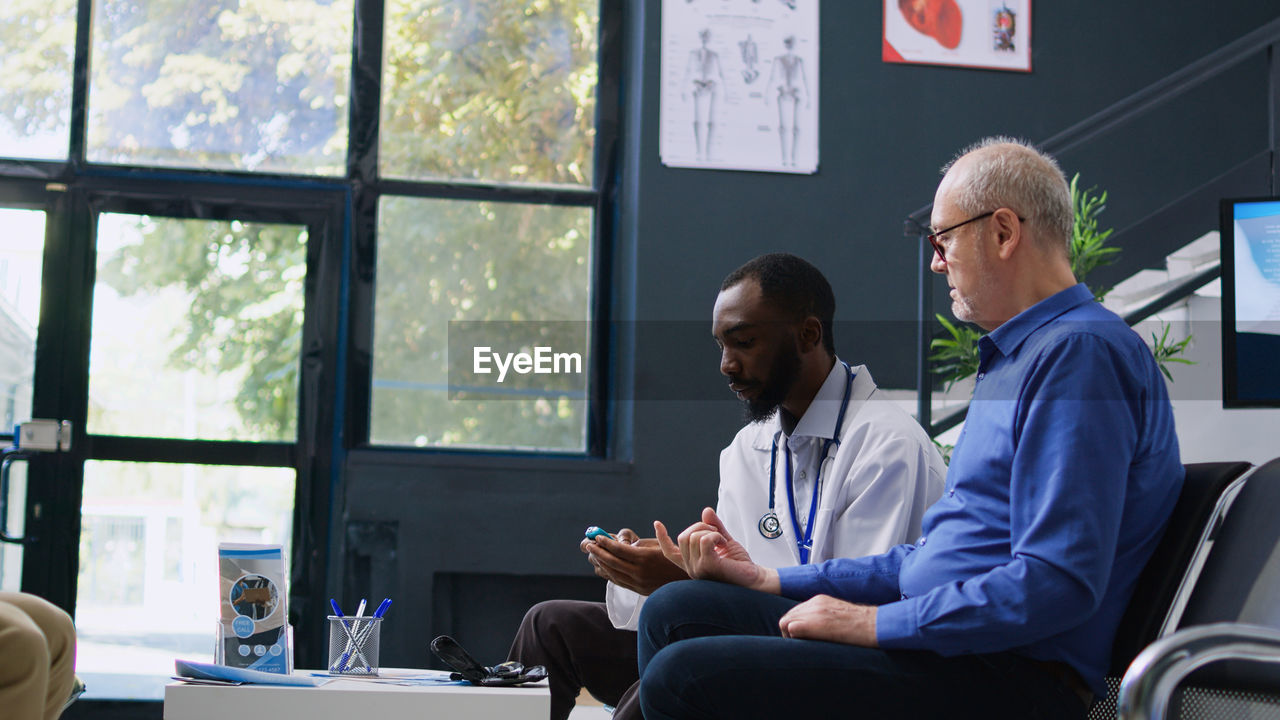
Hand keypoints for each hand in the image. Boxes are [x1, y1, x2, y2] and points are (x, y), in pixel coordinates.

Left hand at [583, 529, 688, 594]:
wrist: (688, 582)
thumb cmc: (675, 558)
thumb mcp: (661, 545)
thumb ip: (640, 543)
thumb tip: (621, 540)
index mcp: (645, 558)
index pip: (618, 550)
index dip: (605, 542)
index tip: (597, 537)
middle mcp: (640, 572)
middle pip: (612, 562)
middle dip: (598, 552)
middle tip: (588, 544)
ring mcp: (638, 583)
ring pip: (613, 573)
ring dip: (601, 563)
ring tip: (593, 554)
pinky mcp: (639, 590)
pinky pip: (619, 581)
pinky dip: (608, 573)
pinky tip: (603, 567)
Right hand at [655, 507, 778, 593]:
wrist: (754, 579)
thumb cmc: (740, 564)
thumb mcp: (724, 540)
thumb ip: (714, 527)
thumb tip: (706, 511)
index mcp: (692, 563)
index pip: (669, 552)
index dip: (661, 537)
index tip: (657, 523)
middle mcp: (691, 568)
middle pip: (683, 536)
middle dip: (700, 527)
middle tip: (718, 534)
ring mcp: (697, 569)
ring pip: (693, 536)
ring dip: (711, 531)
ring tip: (722, 541)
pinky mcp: (707, 566)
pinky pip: (704, 540)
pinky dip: (715, 536)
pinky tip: (724, 544)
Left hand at [778, 595, 877, 646]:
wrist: (875, 624)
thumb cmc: (861, 625)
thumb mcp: (838, 616)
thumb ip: (823, 618)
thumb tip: (812, 631)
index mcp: (819, 600)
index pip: (795, 612)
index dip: (794, 626)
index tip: (801, 638)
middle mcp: (814, 603)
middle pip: (787, 616)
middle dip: (789, 631)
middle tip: (799, 644)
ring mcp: (814, 611)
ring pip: (785, 622)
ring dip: (790, 636)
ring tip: (803, 645)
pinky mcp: (816, 622)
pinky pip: (791, 628)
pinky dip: (794, 638)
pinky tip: (806, 644)